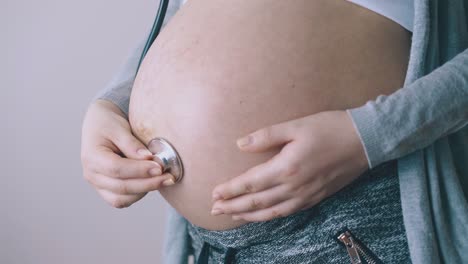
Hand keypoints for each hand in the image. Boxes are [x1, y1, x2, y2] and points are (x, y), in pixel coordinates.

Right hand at [81, 99, 175, 208]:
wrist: (100, 126)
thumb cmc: (109, 124)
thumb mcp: (119, 128)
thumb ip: (132, 144)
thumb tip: (149, 159)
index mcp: (92, 157)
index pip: (116, 169)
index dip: (139, 170)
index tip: (159, 167)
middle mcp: (92, 175)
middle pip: (121, 187)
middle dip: (148, 184)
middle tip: (168, 177)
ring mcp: (98, 185)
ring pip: (122, 199)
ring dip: (145, 191)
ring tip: (163, 180)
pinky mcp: (107, 190)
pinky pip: (123, 200)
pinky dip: (139, 194)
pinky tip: (152, 182)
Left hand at [210, 110, 368, 221]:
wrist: (365, 141)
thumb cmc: (330, 128)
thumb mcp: (296, 125)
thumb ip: (266, 136)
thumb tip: (240, 144)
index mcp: (287, 167)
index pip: (251, 183)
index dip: (231, 190)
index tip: (214, 193)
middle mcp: (294, 187)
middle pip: (257, 202)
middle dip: (233, 206)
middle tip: (215, 209)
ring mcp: (306, 195)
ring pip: (271, 212)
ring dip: (248, 216)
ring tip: (232, 216)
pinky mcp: (315, 198)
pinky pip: (287, 213)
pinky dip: (269, 217)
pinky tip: (261, 216)